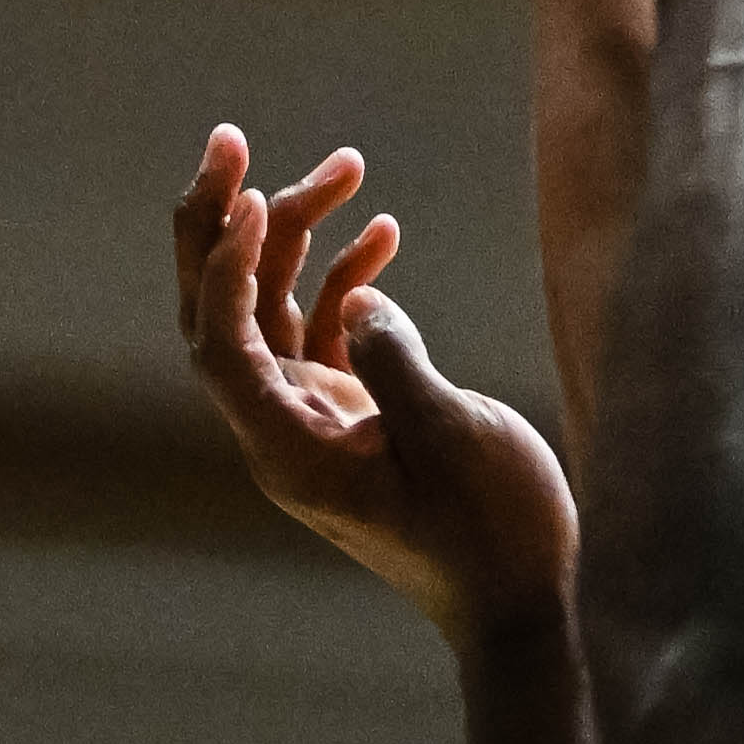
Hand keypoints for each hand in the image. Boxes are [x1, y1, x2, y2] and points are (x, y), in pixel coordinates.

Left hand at [173, 126, 577, 638]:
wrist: (522, 602)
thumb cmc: (493, 534)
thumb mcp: (455, 439)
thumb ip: (398, 362)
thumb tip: (360, 300)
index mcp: (289, 450)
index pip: (222, 345)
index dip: (224, 267)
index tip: (252, 197)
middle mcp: (284, 432)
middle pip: (221, 313)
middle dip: (221, 225)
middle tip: (229, 140)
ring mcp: (316, 421)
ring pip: (275, 311)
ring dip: (298, 236)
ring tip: (348, 167)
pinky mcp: (357, 417)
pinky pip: (326, 332)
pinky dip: (346, 278)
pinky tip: (385, 232)